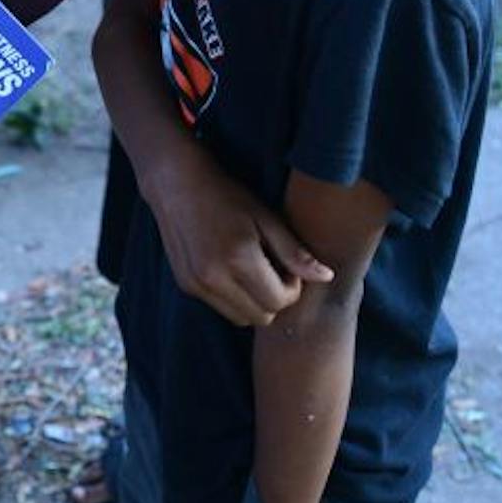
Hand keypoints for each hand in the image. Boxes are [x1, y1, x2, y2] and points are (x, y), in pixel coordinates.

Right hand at [138, 145, 331, 326]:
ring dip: (253, 302)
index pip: (279, 301)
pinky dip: (233, 297)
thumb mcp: (265, 217)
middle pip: (261, 316)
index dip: (291, 287)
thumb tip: (326, 277)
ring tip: (251, 270)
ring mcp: (196, 285)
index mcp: (238, 258)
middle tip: (271, 269)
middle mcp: (213, 277)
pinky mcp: (186, 286)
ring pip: (241, 319)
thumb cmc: (226, 195)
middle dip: (274, 298)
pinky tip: (230, 269)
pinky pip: (221, 308)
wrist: (175, 184)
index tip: (286, 264)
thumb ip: (294, 252)